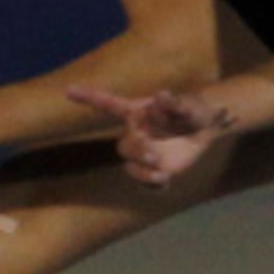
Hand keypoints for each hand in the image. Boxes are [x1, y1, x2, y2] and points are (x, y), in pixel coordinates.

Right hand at [66, 85, 234, 186]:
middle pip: (124, 146)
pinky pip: (147, 181)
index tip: (68, 90)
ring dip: (141, 170)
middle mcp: (136, 133)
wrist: (205, 129)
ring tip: (160, 170)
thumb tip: (162, 96)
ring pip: (130, 164)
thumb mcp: (189, 105)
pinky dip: (152, 183)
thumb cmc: (193, 111)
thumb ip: (176, 103)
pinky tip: (165, 180)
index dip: (89, 97)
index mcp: (138, 113)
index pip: (109, 104)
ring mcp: (145, 153)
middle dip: (136, 151)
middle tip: (154, 154)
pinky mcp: (157, 169)